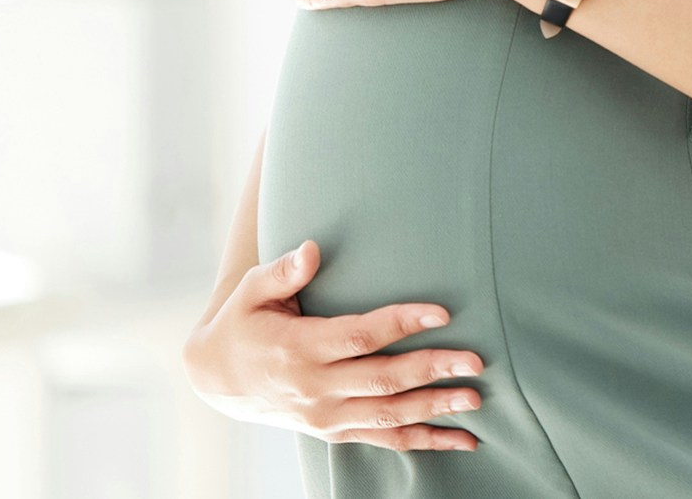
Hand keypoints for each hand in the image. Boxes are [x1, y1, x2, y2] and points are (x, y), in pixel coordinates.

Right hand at [180, 240, 485, 453]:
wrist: (216, 377)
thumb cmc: (242, 322)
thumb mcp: (251, 291)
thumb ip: (282, 271)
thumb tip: (312, 249)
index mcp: (300, 348)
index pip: (360, 336)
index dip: (401, 323)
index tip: (442, 312)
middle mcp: (316, 388)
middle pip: (383, 379)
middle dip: (432, 369)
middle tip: (476, 360)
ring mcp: (325, 416)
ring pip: (389, 415)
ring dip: (434, 408)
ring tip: (475, 399)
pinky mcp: (333, 431)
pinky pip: (383, 439)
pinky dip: (423, 441)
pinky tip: (460, 439)